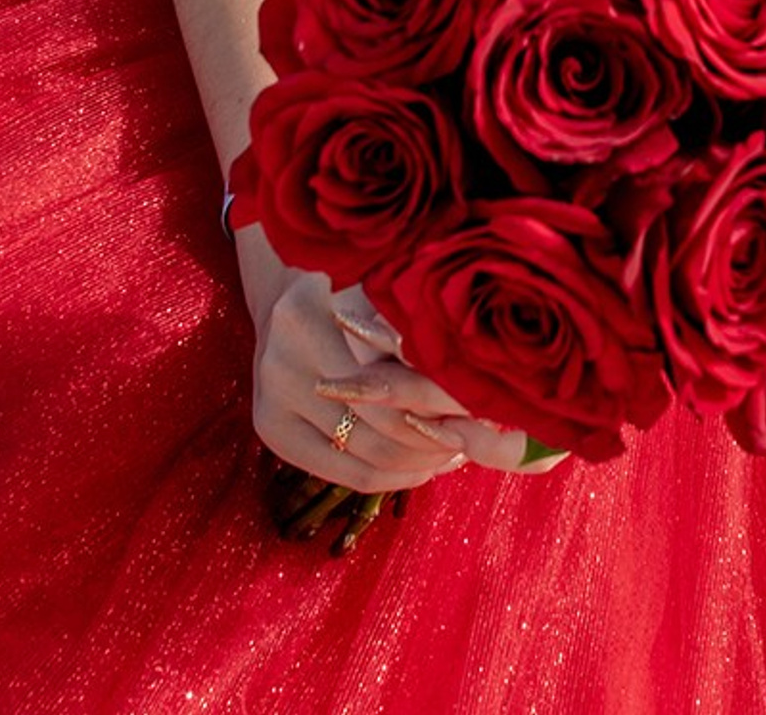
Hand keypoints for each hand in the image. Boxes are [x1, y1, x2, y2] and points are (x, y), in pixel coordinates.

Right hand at [251, 267, 563, 489]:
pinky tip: (424, 469)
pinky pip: (343, 472)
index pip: (406, 364)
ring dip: (422, 461)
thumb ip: (429, 320)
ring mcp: (275, 388)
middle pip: (388, 414)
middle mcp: (293, 344)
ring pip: (369, 450)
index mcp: (327, 300)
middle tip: (483, 435)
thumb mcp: (392, 287)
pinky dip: (391, 478)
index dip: (452, 390)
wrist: (287, 296)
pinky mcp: (269, 427)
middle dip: (442, 431)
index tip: (490, 400)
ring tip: (459, 453)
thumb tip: (495, 373)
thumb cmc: (361, 289)